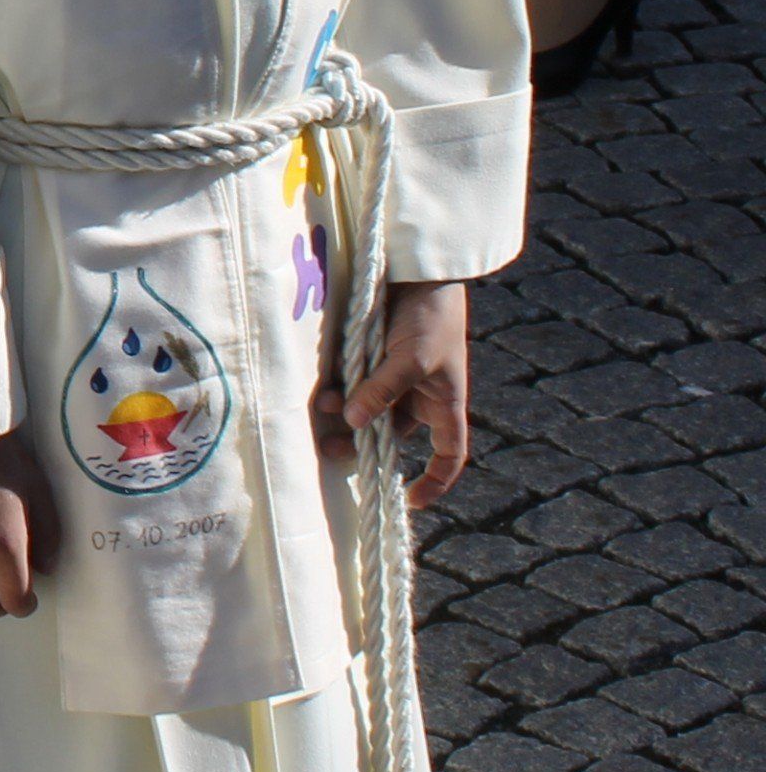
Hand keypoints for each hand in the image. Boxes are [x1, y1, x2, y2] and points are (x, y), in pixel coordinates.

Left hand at [317, 279, 469, 508]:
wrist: (415, 270)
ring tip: (324, 406)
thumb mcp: (412, 360)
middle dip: (360, 445)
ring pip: (364, 409)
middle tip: (329, 450)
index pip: (448, 454)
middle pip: (389, 435)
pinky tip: (323, 389)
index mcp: (444, 405)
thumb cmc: (430, 318)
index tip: (410, 501)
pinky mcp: (369, 358)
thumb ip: (382, 391)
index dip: (434, 480)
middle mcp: (418, 396)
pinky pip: (351, 383)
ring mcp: (391, 377)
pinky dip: (338, 389)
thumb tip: (354, 423)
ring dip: (343, 414)